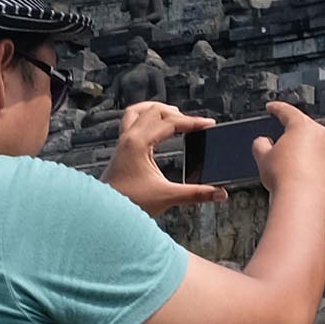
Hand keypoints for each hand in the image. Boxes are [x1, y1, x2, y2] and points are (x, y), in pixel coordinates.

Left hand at [108, 103, 226, 215]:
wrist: (105, 214)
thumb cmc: (129, 204)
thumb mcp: (167, 197)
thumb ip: (195, 194)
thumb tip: (219, 194)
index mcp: (138, 143)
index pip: (170, 122)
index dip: (192, 122)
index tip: (208, 124)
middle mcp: (128, 138)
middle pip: (154, 111)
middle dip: (177, 114)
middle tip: (194, 124)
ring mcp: (122, 142)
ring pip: (137, 112)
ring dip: (156, 109)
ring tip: (174, 114)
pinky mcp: (121, 150)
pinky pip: (130, 122)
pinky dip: (145, 118)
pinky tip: (154, 128)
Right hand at [252, 97, 324, 201]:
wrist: (304, 202)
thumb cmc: (286, 179)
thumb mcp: (263, 157)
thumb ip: (260, 144)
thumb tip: (263, 142)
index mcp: (303, 126)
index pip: (287, 111)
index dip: (276, 108)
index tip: (271, 108)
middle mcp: (321, 136)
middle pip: (303, 128)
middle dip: (290, 133)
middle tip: (276, 141)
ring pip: (313, 146)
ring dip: (301, 151)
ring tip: (286, 164)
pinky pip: (319, 162)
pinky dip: (309, 165)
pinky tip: (298, 175)